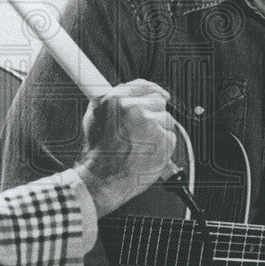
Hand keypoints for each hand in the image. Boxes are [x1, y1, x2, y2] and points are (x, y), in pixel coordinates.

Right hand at [75, 80, 176, 216]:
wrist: (103, 180)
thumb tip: (123, 92)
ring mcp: (151, 126)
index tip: (159, 93)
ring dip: (158, 129)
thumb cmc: (98, 154)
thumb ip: (110, 100)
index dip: (152, 90)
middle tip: (142, 127)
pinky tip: (148, 151)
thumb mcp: (93, 119)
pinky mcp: (164, 142)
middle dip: (153, 112)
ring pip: (166, 119)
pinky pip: (171, 137)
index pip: (143, 85)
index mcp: (116, 100)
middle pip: (158, 100)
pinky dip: (163, 144)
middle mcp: (135, 110)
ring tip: (141, 143)